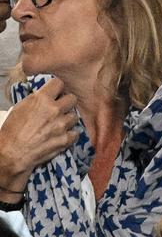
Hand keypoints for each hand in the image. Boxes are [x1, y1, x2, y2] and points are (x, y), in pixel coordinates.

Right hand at [0, 78, 78, 195]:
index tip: (56, 92)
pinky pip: (75, 132)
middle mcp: (54, 110)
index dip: (57, 88)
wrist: (12, 153)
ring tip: (58, 124)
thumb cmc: (11, 132)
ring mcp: (61, 125)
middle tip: (60, 108)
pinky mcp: (65, 139)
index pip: (59, 83)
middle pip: (72, 98)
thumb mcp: (20, 108)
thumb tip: (45, 96)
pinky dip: (70, 134)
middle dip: (66, 103)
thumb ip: (36, 100)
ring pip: (74, 116)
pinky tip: (61, 135)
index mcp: (41, 99)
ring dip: (68, 119)